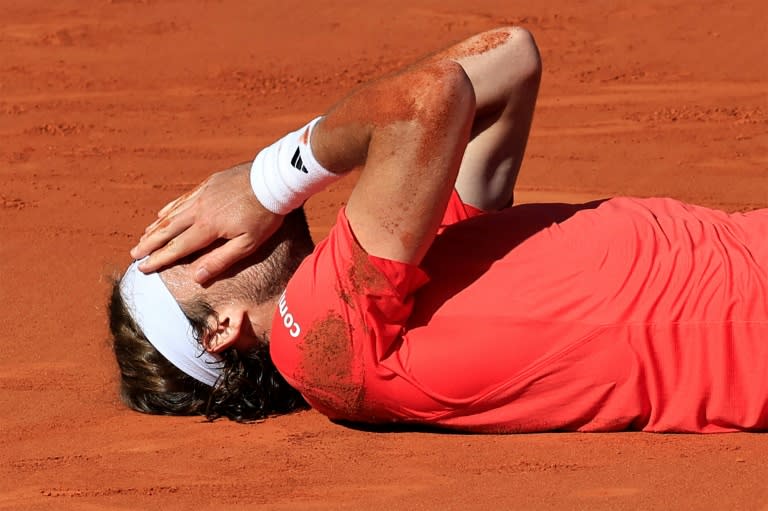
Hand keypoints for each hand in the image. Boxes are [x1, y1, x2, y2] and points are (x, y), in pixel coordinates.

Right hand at [130, 163, 283, 283]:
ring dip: (156, 226)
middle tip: (134, 254)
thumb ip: (221, 260)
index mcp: (208, 227)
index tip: (142, 268)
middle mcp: (199, 210)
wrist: (273, 180)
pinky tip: (162, 212)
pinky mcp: (209, 183)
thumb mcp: (248, 244)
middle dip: (150, 244)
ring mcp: (203, 194)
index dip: (159, 259)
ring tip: (143, 237)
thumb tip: (196, 277)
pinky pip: (183, 198)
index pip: (177, 248)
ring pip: (172, 213)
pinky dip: (169, 207)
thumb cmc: (265, 215)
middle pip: (168, 230)